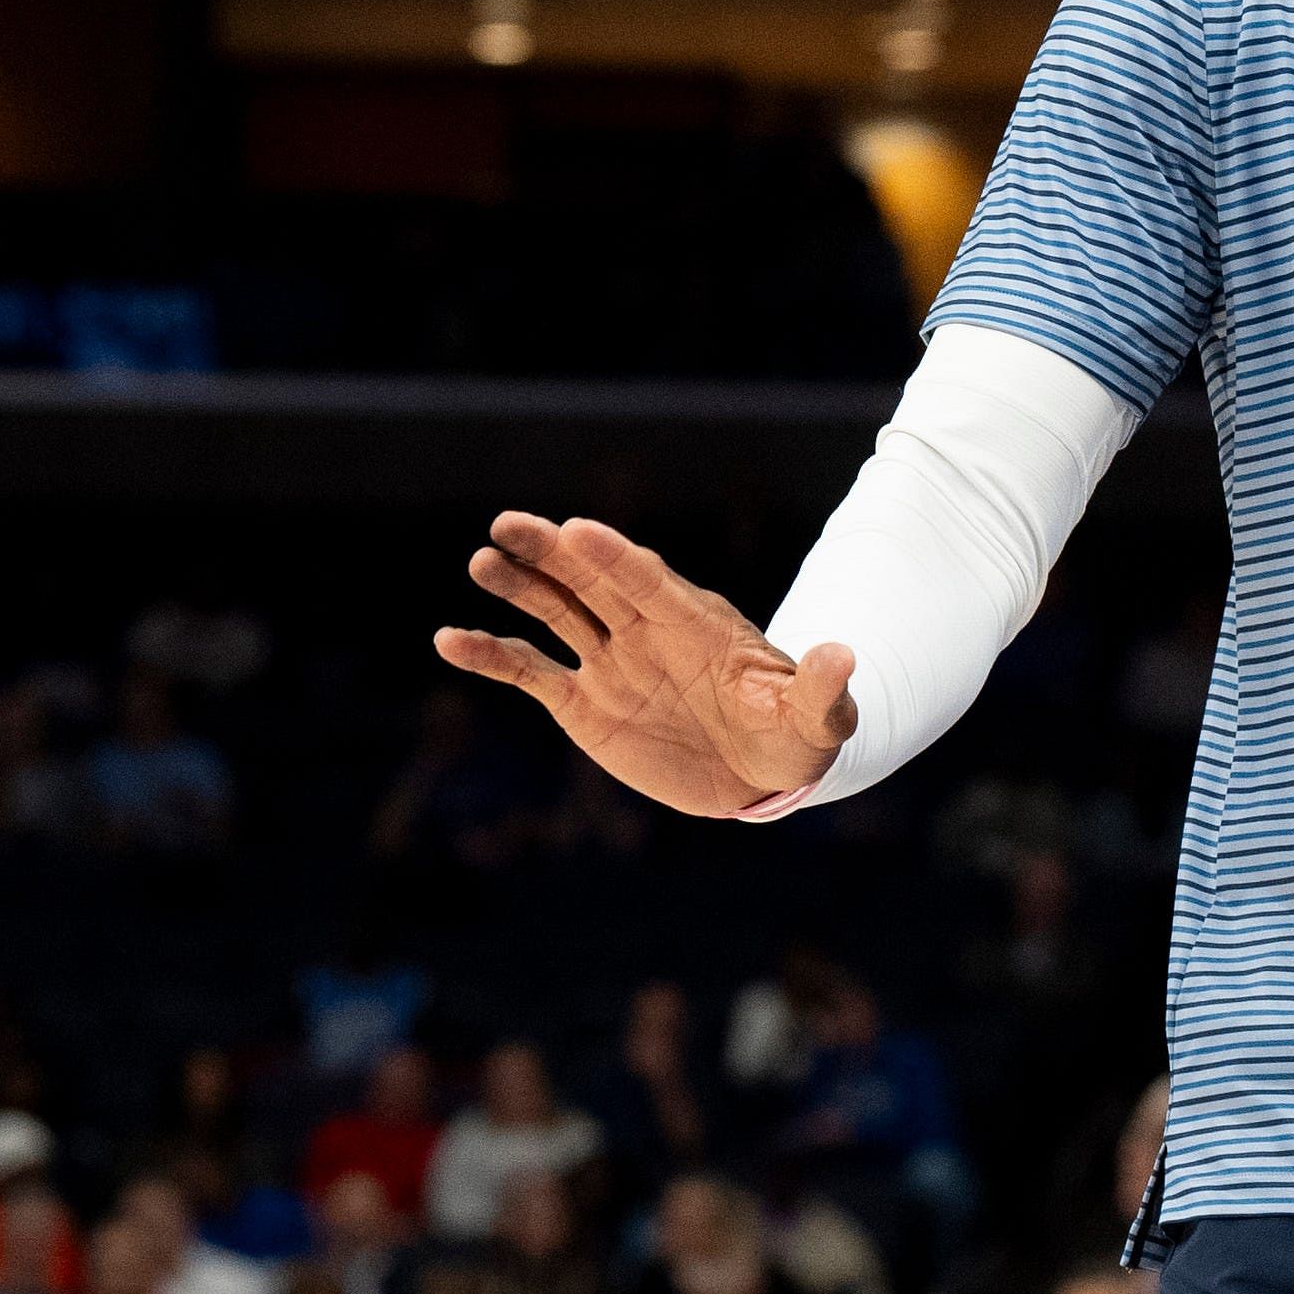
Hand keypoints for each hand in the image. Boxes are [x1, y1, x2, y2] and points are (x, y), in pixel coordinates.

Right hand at [435, 512, 854, 816]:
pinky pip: (529, 673)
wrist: (763, 770)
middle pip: (593, 582)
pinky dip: (490, 656)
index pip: (652, 582)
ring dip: (520, 588)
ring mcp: (611, 662)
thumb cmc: (794, 733)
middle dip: (554, 553)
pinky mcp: (583, 703)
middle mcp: (646, 632)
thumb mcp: (817, 717)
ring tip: (482, 561)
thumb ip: (820, 689)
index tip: (580, 530)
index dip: (617, 558)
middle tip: (508, 523)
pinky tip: (449, 639)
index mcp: (698, 624)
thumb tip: (844, 655)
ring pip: (556, 614)